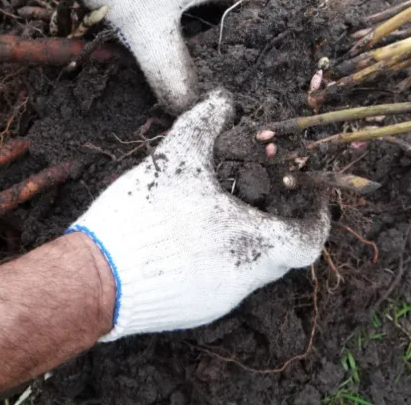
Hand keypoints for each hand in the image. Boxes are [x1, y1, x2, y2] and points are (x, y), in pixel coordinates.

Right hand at [68, 90, 329, 339]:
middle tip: (262, 184)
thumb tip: (224, 99)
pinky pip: (223, 278)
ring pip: (252, 266)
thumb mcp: (177, 156)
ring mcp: (218, 300)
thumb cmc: (143, 217)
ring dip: (246, 233)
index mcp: (251, 245)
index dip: (316, 215)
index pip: (308, 241)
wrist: (93, 279)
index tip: (310, 192)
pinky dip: (221, 252)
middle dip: (276, 216)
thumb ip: (205, 121)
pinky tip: (193, 228)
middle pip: (280, 250)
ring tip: (222, 200)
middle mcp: (244, 281)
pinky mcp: (193, 310)